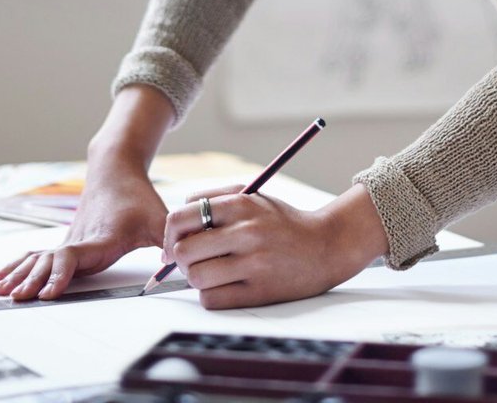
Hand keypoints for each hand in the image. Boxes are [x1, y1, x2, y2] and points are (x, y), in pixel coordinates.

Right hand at [0, 165, 166, 300]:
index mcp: (101, 238)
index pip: (74, 257)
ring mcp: (69, 241)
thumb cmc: (138, 196)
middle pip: (49, 261)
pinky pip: (35, 256)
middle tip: (17, 297)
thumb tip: (178, 262)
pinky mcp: (65, 243)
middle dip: (32, 280)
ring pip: (37, 258)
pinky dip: (15, 266)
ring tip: (0, 290)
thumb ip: (169, 239)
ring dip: (18, 274)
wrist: (115, 169)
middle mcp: (79, 240)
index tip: (48, 292)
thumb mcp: (159, 217)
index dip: (59, 275)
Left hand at [162, 182, 389, 309]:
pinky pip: (212, 300)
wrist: (327, 246)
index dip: (169, 234)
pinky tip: (224, 287)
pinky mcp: (260, 292)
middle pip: (184, 251)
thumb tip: (176, 223)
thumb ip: (214, 200)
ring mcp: (254, 264)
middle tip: (191, 261)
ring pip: (196, 278)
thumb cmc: (283, 222)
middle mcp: (247, 233)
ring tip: (210, 273)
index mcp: (241, 205)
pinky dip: (210, 295)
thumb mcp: (253, 197)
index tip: (173, 244)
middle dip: (180, 259)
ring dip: (196, 278)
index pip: (181, 218)